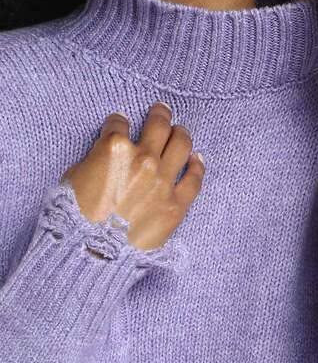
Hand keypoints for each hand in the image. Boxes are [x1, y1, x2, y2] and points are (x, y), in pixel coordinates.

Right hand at [60, 102, 204, 250]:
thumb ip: (96, 158)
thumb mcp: (75, 176)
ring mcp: (163, 180)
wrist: (92, 253)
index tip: (119, 125)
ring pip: (181, 144)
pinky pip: (195, 178)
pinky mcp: (176, 203)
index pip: (119, 123)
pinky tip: (197, 159)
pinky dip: (197, 165)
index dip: (117, 123)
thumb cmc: (76, 216)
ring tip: (180, 131)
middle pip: (158, 125)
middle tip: (161, 110)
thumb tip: (108, 156)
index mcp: (114, 147)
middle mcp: (142, 159)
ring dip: (181, 133)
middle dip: (159, 114)